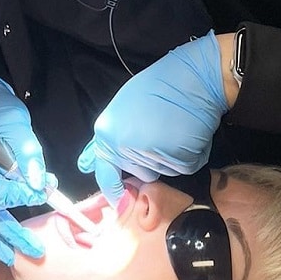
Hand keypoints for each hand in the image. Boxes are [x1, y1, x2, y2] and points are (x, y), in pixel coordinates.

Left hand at [77, 32, 229, 202]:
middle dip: (150, 160)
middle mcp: (124, 148)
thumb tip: (86, 164)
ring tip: (173, 128)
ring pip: (161, 171)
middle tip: (160, 131)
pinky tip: (187, 132)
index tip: (123, 202)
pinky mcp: (177, 160)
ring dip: (169, 157)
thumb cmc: (159, 87)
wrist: (195, 77)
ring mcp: (150, 156)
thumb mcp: (122, 108)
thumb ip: (107, 139)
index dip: (116, 192)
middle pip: (139, 173)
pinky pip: (182, 167)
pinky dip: (188, 155)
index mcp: (107, 135)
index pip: (106, 176)